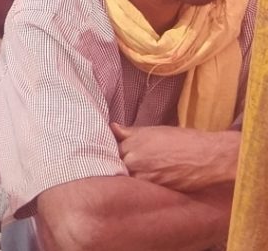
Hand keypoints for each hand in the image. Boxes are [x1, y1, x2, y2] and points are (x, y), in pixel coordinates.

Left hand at [112, 123, 232, 191]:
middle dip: (116, 164)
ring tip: (137, 172)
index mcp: (132, 143)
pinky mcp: (156, 189)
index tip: (110, 151)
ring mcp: (144, 177)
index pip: (108, 149)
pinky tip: (145, 181)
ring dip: (127, 176)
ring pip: (126, 178)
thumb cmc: (183, 140)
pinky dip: (140, 185)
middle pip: (115, 165)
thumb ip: (129, 132)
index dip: (110, 151)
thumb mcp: (154, 131)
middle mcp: (134, 160)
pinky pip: (140, 188)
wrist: (209, 156)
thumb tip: (112, 128)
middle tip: (121, 163)